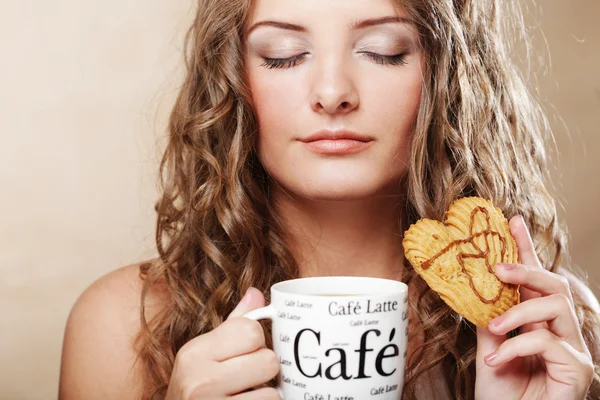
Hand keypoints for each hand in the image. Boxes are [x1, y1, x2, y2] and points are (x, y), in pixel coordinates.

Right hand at [165, 288, 280, 399]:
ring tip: (245, 398)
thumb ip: (232, 326)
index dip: (255, 342)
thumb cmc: (195, 392)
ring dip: (265, 397)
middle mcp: (200, 381)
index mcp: (194, 353)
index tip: (244, 354)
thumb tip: (256, 293)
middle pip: (267, 360)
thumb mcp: (204, 356)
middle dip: (263, 371)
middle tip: (247, 380)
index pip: (251, 330)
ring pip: (272, 393)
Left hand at [475, 215, 594, 399]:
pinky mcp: (578, 371)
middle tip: (497, 268)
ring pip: (557, 306)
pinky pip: (549, 341)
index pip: (537, 281)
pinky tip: (497, 360)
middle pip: (556, 285)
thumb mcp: (489, 347)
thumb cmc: (500, 394)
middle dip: (527, 270)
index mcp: (540, 324)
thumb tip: (477, 286)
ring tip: (494, 329)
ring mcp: (574, 351)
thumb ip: (489, 317)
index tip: (513, 221)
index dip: (526, 250)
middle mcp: (562, 333)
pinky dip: (518, 346)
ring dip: (519, 312)